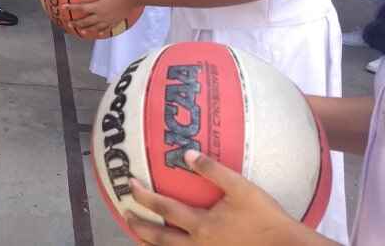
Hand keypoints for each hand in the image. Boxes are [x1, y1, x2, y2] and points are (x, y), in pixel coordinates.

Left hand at [62, 0, 139, 36]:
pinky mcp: (116, 21)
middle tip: (69, 24)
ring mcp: (109, 20)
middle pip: (86, 21)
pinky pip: (107, 29)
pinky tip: (99, 34)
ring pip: (95, 27)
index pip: (80, 8)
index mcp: (97, 6)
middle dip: (76, 23)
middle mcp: (101, 16)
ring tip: (81, 31)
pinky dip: (101, 32)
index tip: (62, 7)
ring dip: (87, 29)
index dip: (70, 8)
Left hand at [125, 150, 319, 245]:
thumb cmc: (266, 217)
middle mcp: (199, 245)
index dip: (144, 196)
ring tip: (139, 236)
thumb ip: (214, 170)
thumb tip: (187, 153)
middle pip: (160, 238)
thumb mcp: (242, 188)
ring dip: (151, 243)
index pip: (164, 209)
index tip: (129, 184)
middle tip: (124, 214)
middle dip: (139, 225)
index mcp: (202, 225)